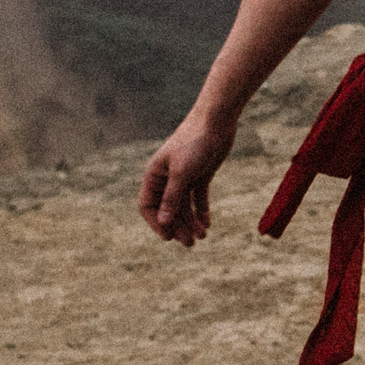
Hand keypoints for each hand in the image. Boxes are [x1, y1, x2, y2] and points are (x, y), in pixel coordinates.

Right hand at [139, 114, 238, 247]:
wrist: (216, 121)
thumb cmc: (195, 143)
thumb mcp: (182, 173)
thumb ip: (172, 198)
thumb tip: (162, 222)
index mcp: (154, 175)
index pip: (148, 205)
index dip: (156, 223)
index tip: (169, 237)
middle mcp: (167, 177)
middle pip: (168, 209)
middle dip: (178, 226)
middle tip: (191, 243)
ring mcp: (184, 177)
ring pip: (184, 206)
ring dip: (191, 222)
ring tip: (202, 236)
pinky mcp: (200, 175)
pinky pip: (198, 198)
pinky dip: (202, 211)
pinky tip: (207, 224)